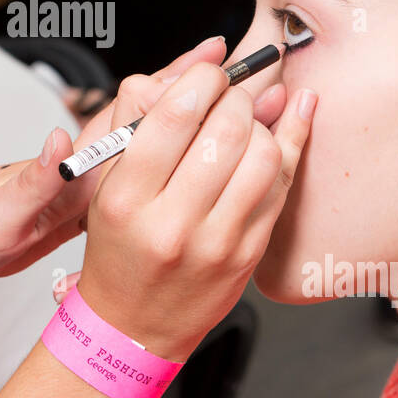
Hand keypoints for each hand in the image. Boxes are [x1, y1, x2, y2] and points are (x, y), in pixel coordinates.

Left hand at [0, 37, 272, 282]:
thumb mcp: (7, 210)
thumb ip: (34, 178)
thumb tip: (56, 141)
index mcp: (81, 154)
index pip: (137, 104)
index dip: (175, 79)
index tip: (214, 55)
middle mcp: (98, 155)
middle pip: (163, 109)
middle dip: (206, 86)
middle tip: (258, 68)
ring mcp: (107, 170)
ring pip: (168, 133)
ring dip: (209, 116)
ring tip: (258, 101)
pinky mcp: (110, 192)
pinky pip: (162, 163)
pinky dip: (195, 152)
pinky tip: (225, 154)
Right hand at [75, 61, 316, 359]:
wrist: (134, 324)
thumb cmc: (120, 248)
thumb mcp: (106, 184)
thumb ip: (134, 120)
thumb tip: (185, 73)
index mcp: (127, 198)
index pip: (176, 115)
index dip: (203, 79)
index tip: (208, 74)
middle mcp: (171, 223)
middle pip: (226, 129)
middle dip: (235, 97)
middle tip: (227, 96)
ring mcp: (216, 243)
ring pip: (263, 154)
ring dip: (261, 123)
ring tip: (244, 122)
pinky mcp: (249, 254)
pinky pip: (282, 185)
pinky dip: (291, 144)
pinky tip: (291, 121)